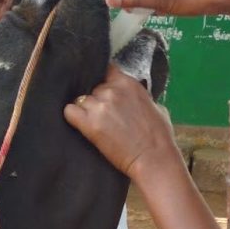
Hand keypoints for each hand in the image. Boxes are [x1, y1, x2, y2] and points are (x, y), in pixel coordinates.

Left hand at [65, 66, 183, 180]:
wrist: (154, 158)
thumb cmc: (159, 137)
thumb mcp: (155, 107)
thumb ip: (138, 97)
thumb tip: (131, 99)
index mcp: (128, 83)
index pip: (107, 70)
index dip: (104, 81)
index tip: (106, 91)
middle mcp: (112, 91)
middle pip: (93, 88)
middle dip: (98, 100)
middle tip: (107, 117)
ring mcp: (99, 106)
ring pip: (81, 100)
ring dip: (86, 110)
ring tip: (97, 125)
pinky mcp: (89, 123)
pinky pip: (70, 112)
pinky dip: (73, 117)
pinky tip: (82, 125)